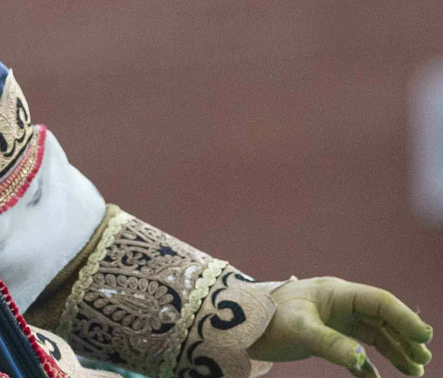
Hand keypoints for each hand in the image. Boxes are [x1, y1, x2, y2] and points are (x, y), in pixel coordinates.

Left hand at [250, 277, 431, 377]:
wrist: (239, 324)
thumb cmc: (267, 319)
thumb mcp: (299, 330)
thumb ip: (330, 343)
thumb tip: (360, 360)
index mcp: (335, 292)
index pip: (379, 302)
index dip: (404, 318)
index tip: (424, 337)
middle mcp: (339, 303)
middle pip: (382, 318)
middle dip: (404, 337)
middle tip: (422, 360)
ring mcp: (333, 318)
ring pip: (373, 334)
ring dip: (394, 351)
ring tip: (414, 371)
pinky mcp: (324, 334)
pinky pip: (354, 348)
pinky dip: (367, 363)